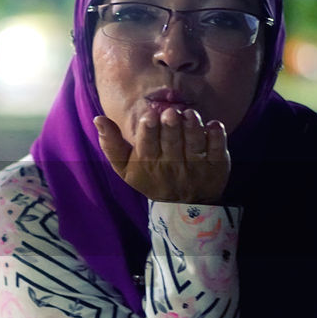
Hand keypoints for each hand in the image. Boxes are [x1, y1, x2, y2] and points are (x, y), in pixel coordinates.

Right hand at [93, 108, 230, 203]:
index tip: (149, 116)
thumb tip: (98, 118)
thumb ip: (111, 144)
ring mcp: (196, 167)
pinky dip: (217, 138)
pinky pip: (218, 151)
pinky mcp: (216, 166)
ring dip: (193, 129)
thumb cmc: (151, 177)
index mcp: (148, 164)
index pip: (146, 146)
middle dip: (171, 127)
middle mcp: (172, 166)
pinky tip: (214, 125)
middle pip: (171, 144)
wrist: (184, 205)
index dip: (148, 131)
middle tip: (170, 112)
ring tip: (190, 114)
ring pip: (194, 146)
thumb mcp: (126, 167)